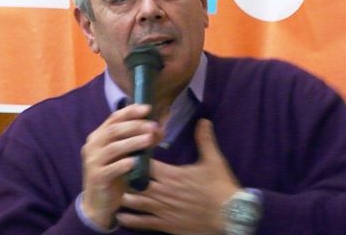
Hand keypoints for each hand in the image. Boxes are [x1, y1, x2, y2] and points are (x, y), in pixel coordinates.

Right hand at [81, 104, 162, 228]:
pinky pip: (111, 169)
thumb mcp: (125, 155)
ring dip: (133, 142)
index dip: (130, 111)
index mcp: (98, 136)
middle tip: (152, 125)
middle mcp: (93, 145)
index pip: (114, 118)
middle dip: (134, 126)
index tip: (147, 108)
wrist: (98, 202)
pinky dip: (124, 164)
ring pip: (113, 148)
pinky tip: (135, 162)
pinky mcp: (97, 177)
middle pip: (114, 130)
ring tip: (149, 139)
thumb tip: (159, 129)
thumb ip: (137, 141)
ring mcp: (93, 161)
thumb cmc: (114, 174)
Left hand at [118, 119, 238, 234]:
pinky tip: (120, 215)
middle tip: (116, 170)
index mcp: (172, 174)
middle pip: (134, 182)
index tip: (128, 151)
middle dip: (124, 176)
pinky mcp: (165, 225)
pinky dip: (129, 219)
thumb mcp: (214, 161)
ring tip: (115, 190)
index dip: (135, 157)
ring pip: (134, 202)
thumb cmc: (221, 187)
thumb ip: (205, 140)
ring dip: (124, 196)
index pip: (145, 163)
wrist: (230, 216)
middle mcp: (163, 192)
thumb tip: (203, 120)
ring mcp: (162, 210)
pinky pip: (141, 223)